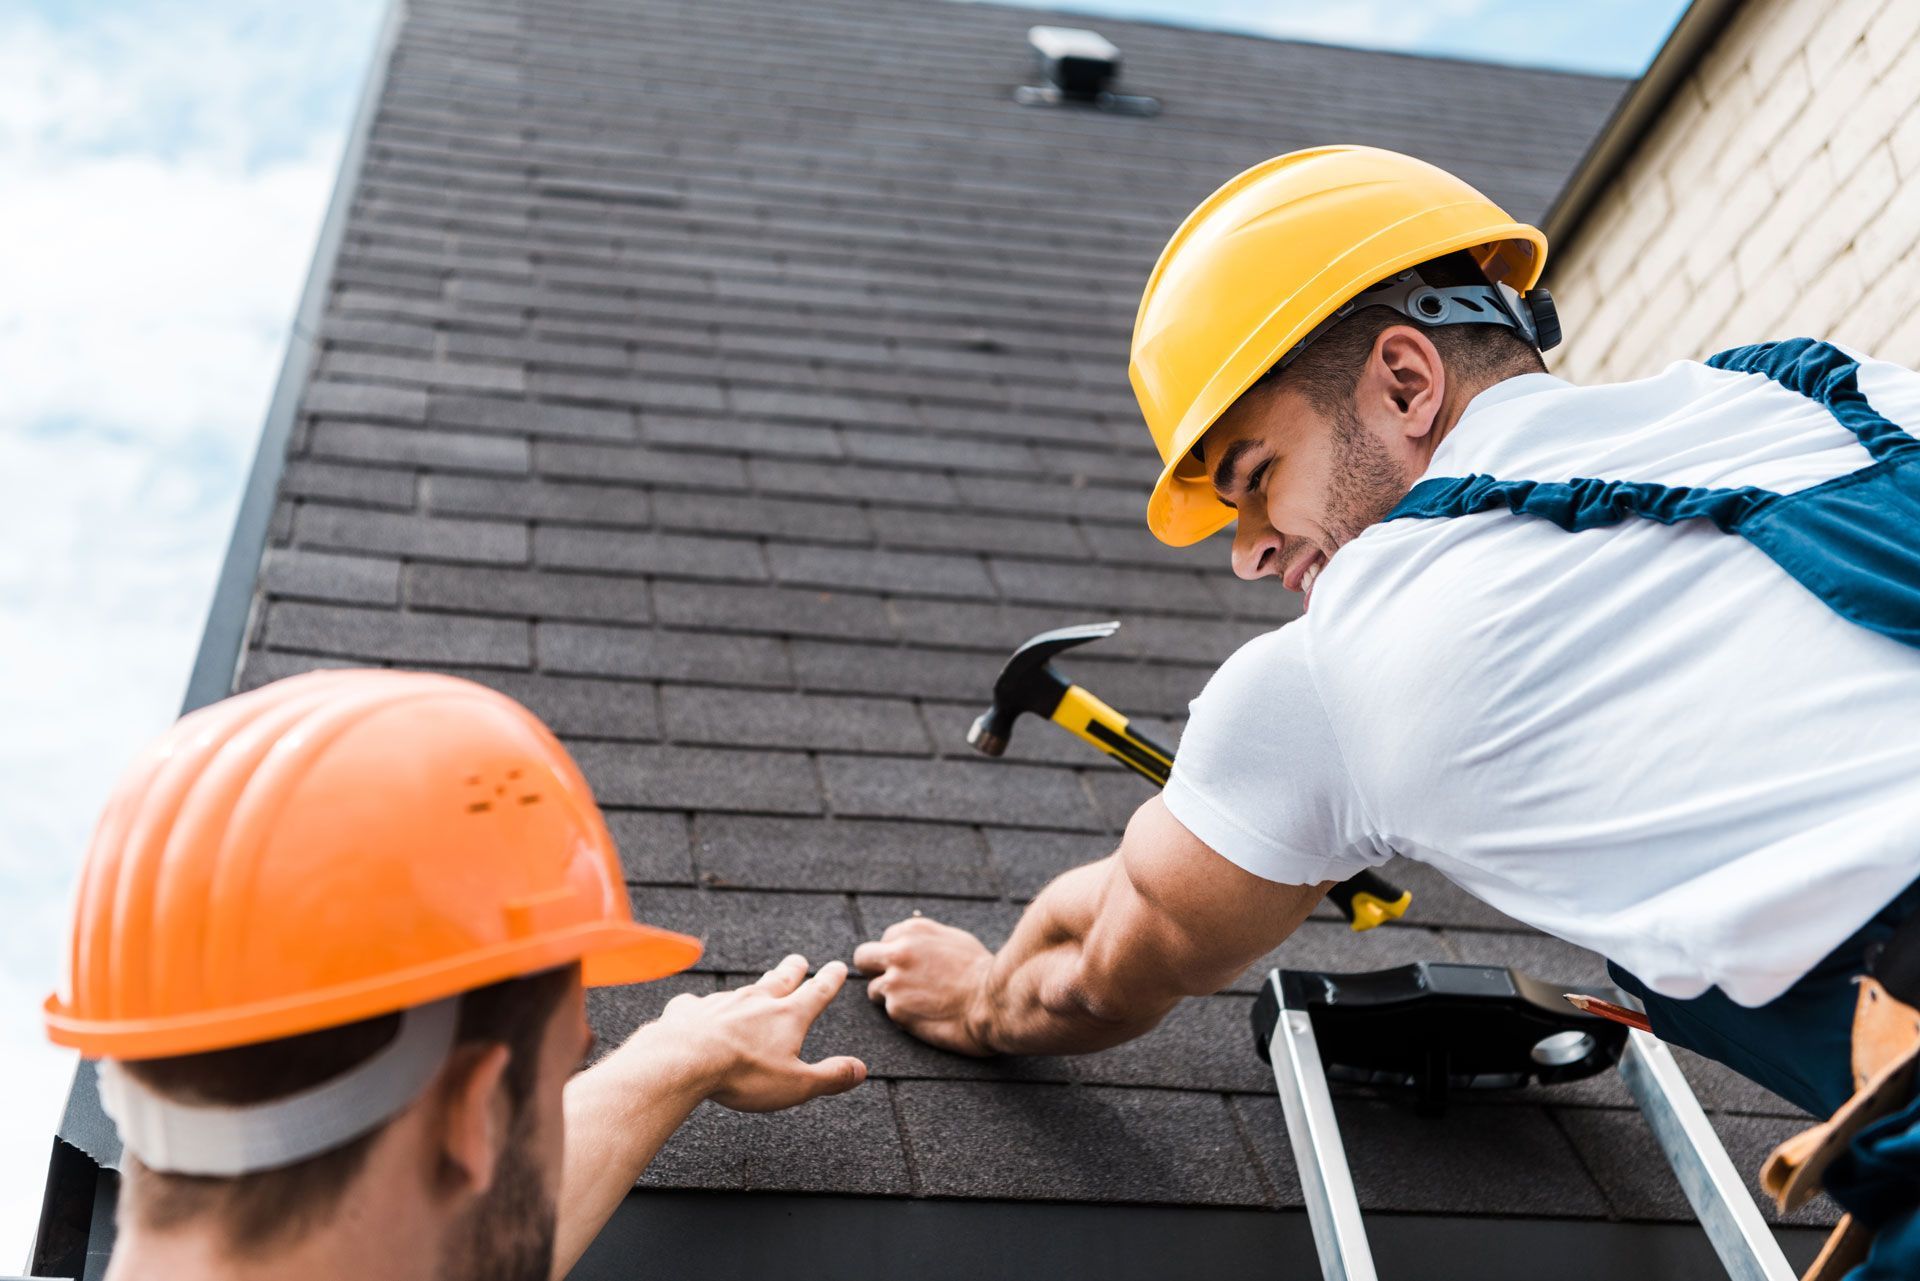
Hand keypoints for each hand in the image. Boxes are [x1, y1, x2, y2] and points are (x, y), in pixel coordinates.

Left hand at [648, 955, 866, 1111]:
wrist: (683, 1060)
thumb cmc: (743, 1074)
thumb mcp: (796, 1084)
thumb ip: (830, 1076)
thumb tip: (861, 1070)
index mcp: (787, 1016)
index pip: (817, 992)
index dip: (830, 980)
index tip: (838, 967)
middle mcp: (756, 1000)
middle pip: (780, 979)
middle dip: (793, 970)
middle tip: (799, 961)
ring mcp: (721, 1001)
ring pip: (743, 990)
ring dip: (754, 988)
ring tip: (757, 988)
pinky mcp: (690, 1009)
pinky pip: (699, 1005)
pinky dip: (703, 1008)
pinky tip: (699, 1013)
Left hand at [852, 915, 994, 1056]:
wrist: (994, 1001)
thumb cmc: (981, 972)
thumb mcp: (953, 940)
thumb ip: (925, 940)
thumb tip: (911, 943)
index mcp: (913, 931)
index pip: (885, 940)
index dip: (894, 955)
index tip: (906, 967)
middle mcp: (898, 951)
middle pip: (864, 958)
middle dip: (873, 970)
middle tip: (891, 983)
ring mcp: (894, 980)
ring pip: (874, 989)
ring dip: (890, 997)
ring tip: (918, 1004)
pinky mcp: (896, 1009)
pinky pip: (890, 1012)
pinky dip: (904, 1015)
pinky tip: (926, 1015)